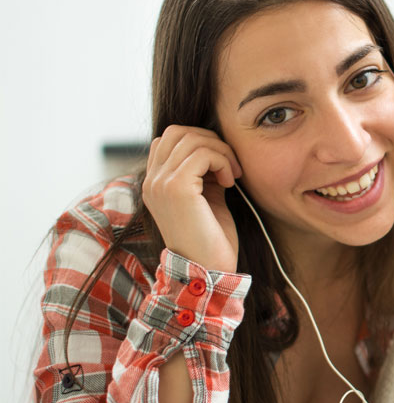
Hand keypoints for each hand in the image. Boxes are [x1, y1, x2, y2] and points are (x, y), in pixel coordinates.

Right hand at [142, 125, 242, 271]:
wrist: (208, 270)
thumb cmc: (212, 238)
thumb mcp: (206, 197)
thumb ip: (204, 172)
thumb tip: (216, 147)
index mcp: (155, 183)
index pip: (169, 138)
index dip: (200, 142)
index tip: (221, 165)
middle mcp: (151, 181)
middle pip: (178, 131)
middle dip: (211, 140)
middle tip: (231, 165)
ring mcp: (160, 183)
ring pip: (192, 139)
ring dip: (221, 151)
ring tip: (232, 175)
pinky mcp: (176, 188)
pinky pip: (202, 153)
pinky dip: (222, 161)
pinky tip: (230, 183)